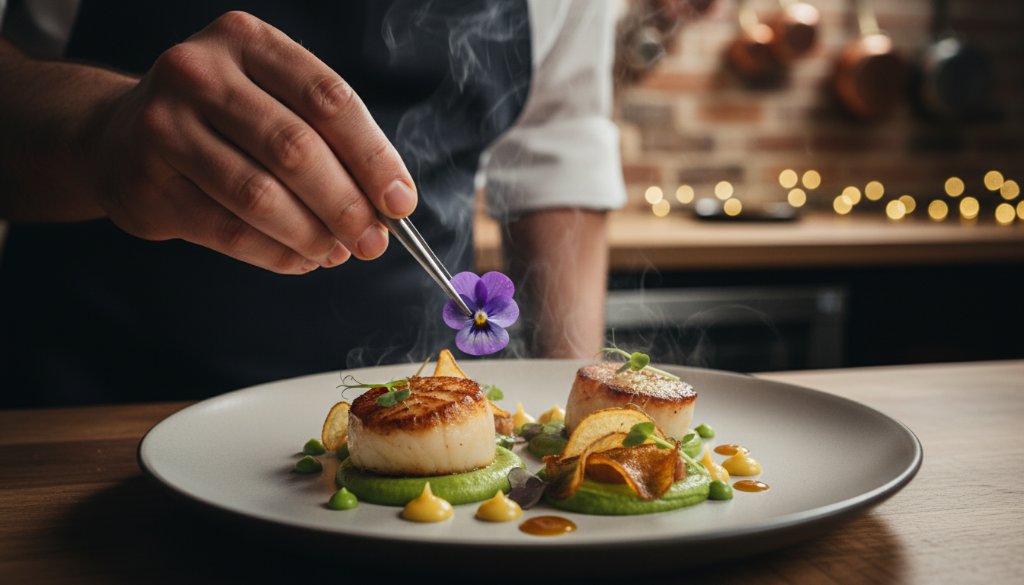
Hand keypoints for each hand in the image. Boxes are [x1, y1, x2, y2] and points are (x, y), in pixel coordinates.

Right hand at [88, 11, 414, 272]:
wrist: (118, 136)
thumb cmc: (222, 120)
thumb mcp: (272, 99)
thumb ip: (328, 139)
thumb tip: (389, 204)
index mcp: (245, 41)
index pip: (327, 99)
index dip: (372, 156)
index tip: (401, 202)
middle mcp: (199, 74)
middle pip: (294, 149)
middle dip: (346, 205)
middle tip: (373, 242)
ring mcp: (164, 127)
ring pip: (260, 196)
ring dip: (312, 235)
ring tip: (337, 253)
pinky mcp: (147, 185)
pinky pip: (229, 232)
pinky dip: (277, 254)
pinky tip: (301, 259)